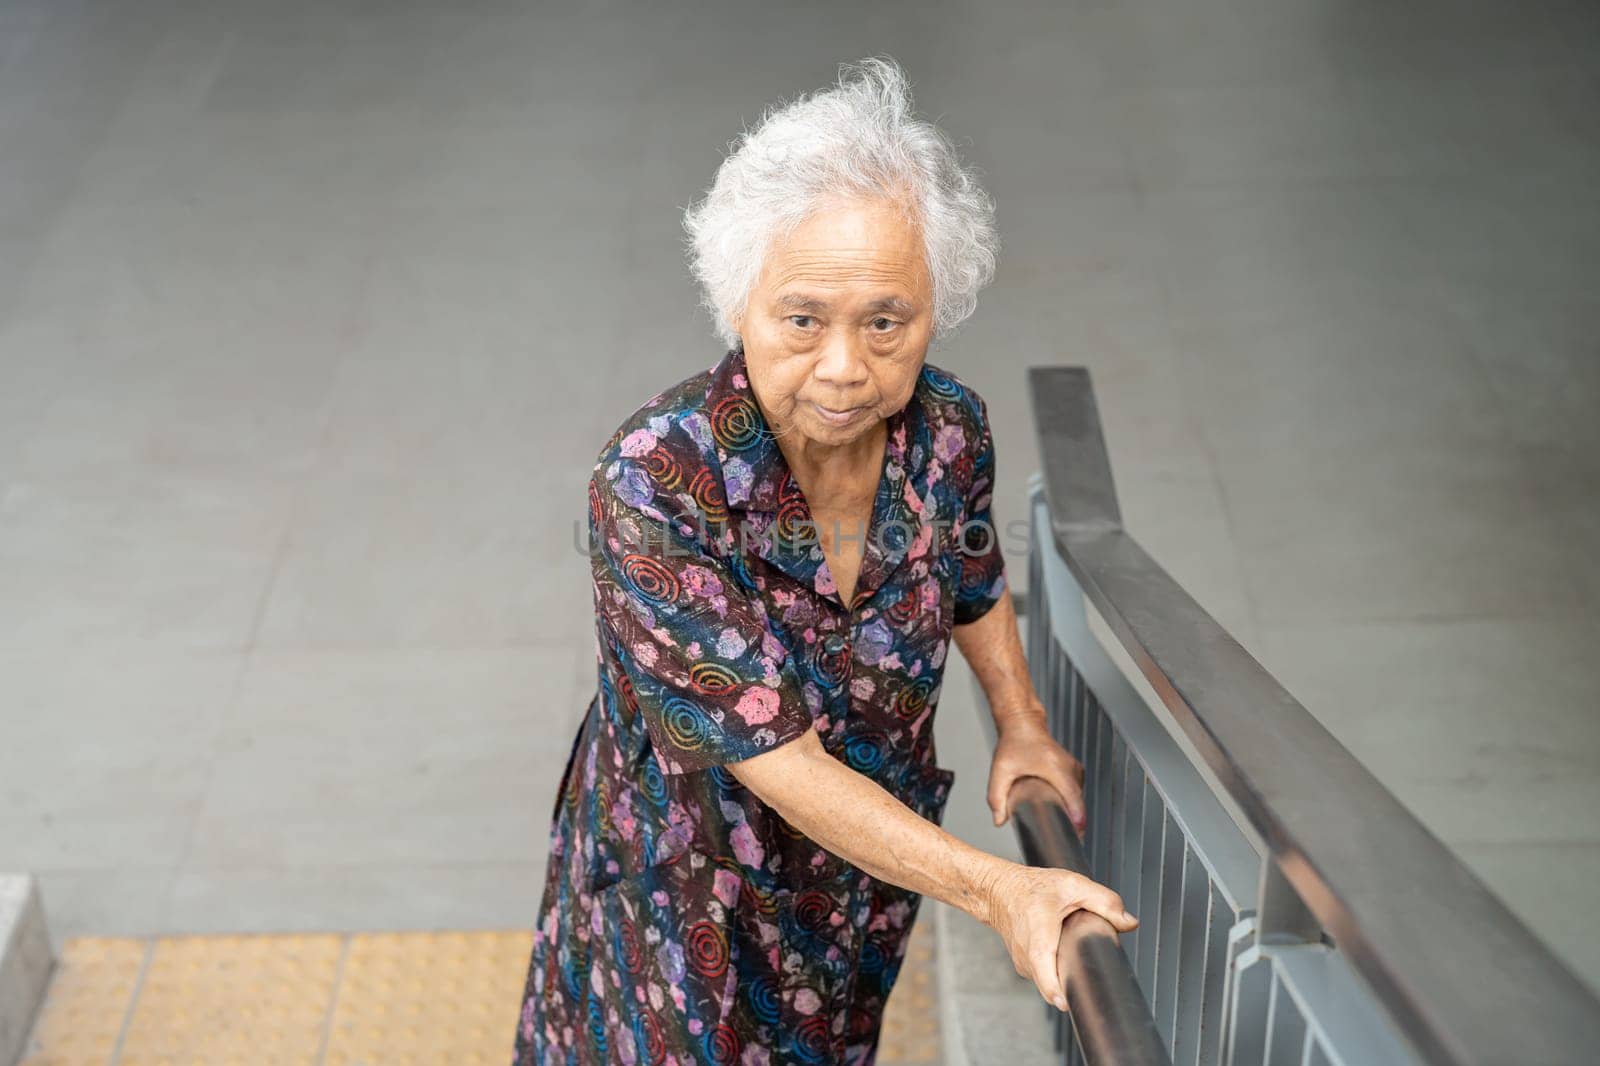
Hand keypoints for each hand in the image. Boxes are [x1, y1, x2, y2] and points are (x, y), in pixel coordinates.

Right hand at [982, 863, 1137, 1010]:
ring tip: (1074, 951)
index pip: (1048, 979)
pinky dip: (1057, 968)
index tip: (1074, 1001)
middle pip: (1056, 986)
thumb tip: (1129, 923)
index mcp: (1040, 939)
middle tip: (1090, 965)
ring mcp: (1025, 965)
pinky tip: (1062, 951)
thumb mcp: (1073, 885)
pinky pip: (1046, 976)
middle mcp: (1029, 958)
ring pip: (1052, 982)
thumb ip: (1105, 902)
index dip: (1062, 994)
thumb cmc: (1032, 888)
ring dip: (1067, 972)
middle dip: (1076, 981)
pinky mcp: (1025, 967)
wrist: (1000, 890)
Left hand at [988, 712, 1087, 836]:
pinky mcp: (1074, 770)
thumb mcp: (1001, 770)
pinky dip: (1072, 803)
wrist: (1023, 723)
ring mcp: (1074, 768)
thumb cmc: (1014, 743)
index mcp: (1056, 769)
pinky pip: (1077, 791)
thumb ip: (996, 796)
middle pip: (1079, 802)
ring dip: (1073, 813)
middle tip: (1066, 841)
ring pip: (1079, 797)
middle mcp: (1070, 768)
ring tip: (1065, 831)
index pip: (1074, 800)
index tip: (1076, 836)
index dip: (1077, 821)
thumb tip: (999, 821)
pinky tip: (1064, 813)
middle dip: (1074, 823)